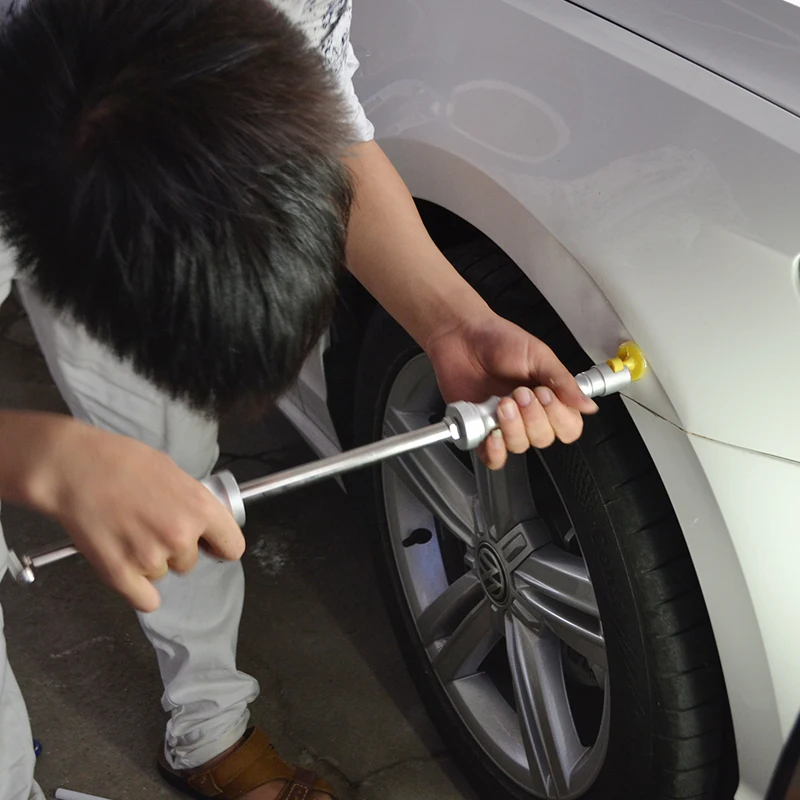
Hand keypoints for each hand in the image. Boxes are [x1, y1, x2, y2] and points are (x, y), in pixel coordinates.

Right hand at [12, 414, 243, 611]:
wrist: (76, 468)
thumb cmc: (123, 461)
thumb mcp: (174, 473)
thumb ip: (193, 502)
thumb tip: (203, 521)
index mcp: (200, 509)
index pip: (232, 547)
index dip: (219, 546)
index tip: (209, 545)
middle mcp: (181, 537)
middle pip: (190, 563)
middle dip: (174, 550)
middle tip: (150, 527)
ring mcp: (151, 558)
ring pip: (162, 574)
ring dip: (149, 561)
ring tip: (128, 534)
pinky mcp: (121, 575)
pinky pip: (145, 600)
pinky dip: (138, 590)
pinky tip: (126, 567)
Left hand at [426, 312, 598, 469]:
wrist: (461, 335)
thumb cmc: (498, 339)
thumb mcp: (538, 355)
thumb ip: (563, 382)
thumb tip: (587, 405)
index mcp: (549, 397)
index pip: (568, 426)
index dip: (559, 417)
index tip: (545, 394)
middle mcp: (528, 414)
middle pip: (544, 439)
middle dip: (533, 417)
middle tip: (519, 392)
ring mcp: (504, 424)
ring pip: (520, 446)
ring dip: (513, 427)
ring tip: (502, 402)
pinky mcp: (480, 430)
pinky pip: (493, 458)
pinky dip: (495, 451)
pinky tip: (493, 434)